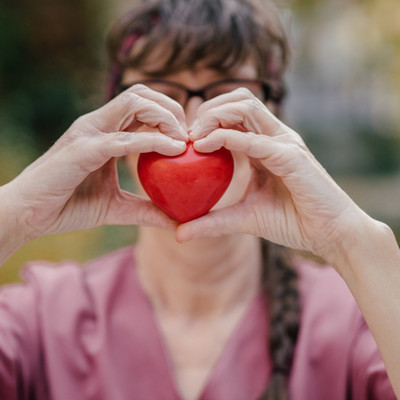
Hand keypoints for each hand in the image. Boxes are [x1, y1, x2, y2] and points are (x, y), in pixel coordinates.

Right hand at [2, 84, 187, 241]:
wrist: (28, 215)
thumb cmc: (68, 207)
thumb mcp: (115, 207)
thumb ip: (145, 211)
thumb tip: (176, 223)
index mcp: (104, 133)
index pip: (141, 107)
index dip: (169, 116)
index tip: (188, 139)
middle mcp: (96, 125)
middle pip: (141, 94)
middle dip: (171, 108)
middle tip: (189, 135)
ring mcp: (88, 133)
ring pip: (133, 102)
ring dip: (165, 116)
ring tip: (183, 140)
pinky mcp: (81, 149)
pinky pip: (122, 138)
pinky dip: (151, 141)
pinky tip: (174, 150)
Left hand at [177, 88, 364, 258]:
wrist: (330, 235)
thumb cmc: (292, 222)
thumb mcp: (244, 219)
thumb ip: (213, 221)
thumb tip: (178, 234)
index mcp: (265, 145)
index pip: (234, 114)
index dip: (207, 119)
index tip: (185, 140)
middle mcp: (275, 137)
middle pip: (238, 100)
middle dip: (208, 109)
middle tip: (187, 134)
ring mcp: (285, 143)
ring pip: (246, 107)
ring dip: (215, 115)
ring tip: (194, 137)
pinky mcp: (291, 157)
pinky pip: (254, 139)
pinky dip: (227, 138)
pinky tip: (205, 146)